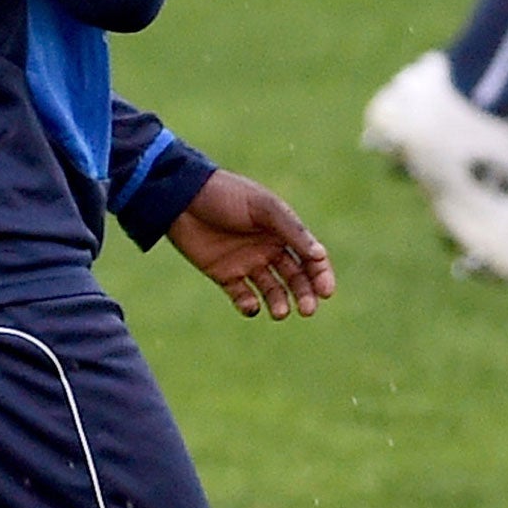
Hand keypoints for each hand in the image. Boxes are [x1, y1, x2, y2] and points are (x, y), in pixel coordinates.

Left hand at [166, 169, 335, 319]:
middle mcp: (268, 249)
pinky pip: (242, 296)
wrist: (181, 197)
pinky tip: (250, 305)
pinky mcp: (224, 274)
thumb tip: (320, 255)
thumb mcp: (263, 208)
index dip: (321, 276)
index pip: (310, 258)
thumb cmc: (226, 196)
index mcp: (282, 231)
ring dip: (279, 303)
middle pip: (295, 278)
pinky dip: (248, 305)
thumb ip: (291, 230)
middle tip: (307, 309)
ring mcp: (246, 263)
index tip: (326, 292)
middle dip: (304, 295)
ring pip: (272, 291)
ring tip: (279, 312)